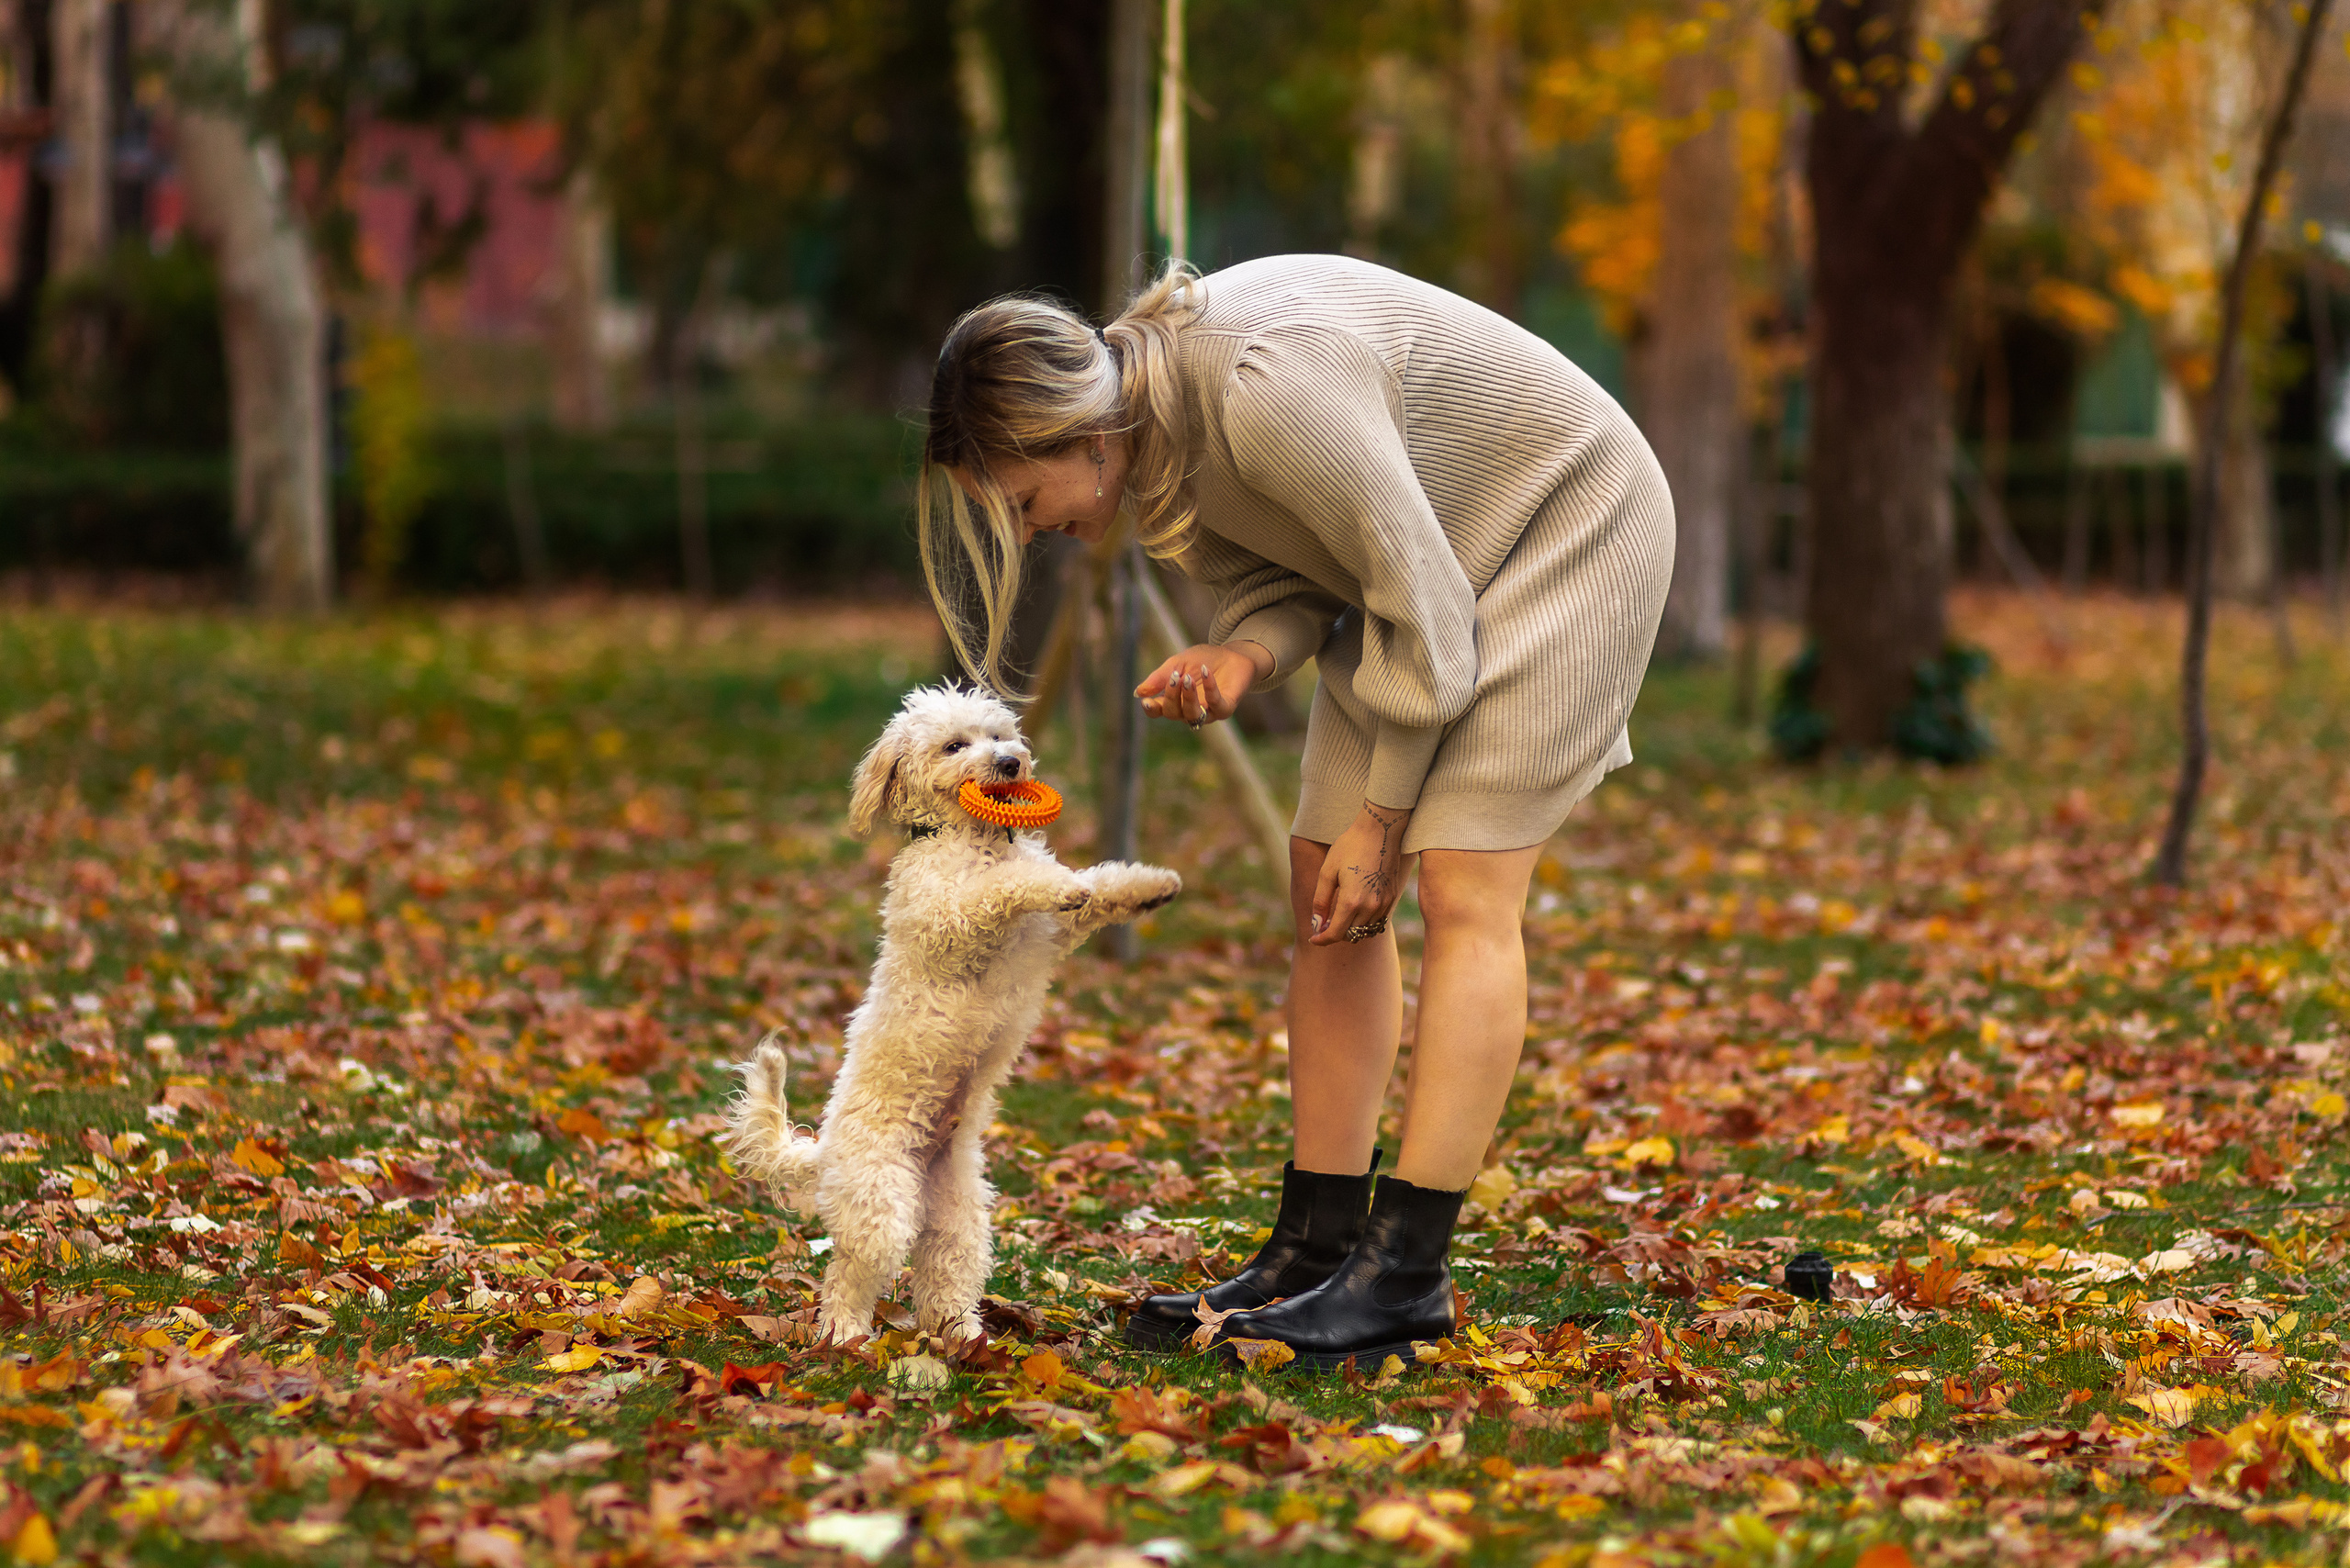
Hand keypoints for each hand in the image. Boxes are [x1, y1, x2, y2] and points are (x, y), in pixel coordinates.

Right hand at [1136, 642, 1269, 725]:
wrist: (1232, 654)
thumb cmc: (1203, 660)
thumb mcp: (1178, 663)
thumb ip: (1160, 677)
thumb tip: (1139, 692)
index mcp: (1176, 701)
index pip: (1159, 711)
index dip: (1151, 709)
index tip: (1146, 700)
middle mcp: (1190, 710)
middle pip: (1173, 713)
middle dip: (1170, 696)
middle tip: (1174, 677)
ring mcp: (1209, 712)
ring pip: (1192, 715)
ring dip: (1188, 698)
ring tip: (1187, 678)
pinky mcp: (1226, 708)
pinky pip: (1216, 705)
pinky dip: (1210, 689)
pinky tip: (1205, 671)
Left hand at [1309, 802, 1411, 946]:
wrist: (1380, 831)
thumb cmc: (1349, 847)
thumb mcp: (1327, 871)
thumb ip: (1320, 900)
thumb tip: (1316, 924)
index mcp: (1351, 900)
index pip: (1335, 933)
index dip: (1322, 940)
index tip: (1312, 939)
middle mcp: (1370, 906)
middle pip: (1350, 935)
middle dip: (1334, 934)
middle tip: (1323, 925)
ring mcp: (1383, 903)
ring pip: (1365, 931)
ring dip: (1350, 930)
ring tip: (1338, 918)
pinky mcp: (1391, 897)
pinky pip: (1377, 921)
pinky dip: (1364, 923)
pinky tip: (1355, 912)